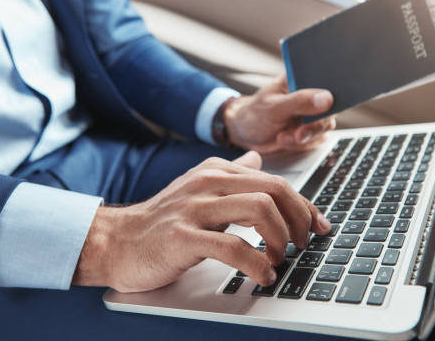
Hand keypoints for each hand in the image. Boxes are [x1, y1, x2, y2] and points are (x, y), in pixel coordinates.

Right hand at [72, 151, 331, 292]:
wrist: (116, 240)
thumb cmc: (161, 220)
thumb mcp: (198, 187)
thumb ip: (230, 173)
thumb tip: (256, 159)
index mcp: (216, 171)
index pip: (274, 181)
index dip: (304, 206)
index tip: (318, 227)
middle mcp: (208, 182)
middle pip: (274, 190)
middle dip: (299, 220)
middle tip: (304, 244)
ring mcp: (195, 208)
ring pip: (259, 210)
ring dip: (281, 239)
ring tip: (282, 259)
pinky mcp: (183, 236)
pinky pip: (233, 247)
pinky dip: (257, 264)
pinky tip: (263, 275)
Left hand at [224, 74, 336, 152]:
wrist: (246, 133)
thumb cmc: (255, 114)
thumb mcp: (274, 107)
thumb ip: (300, 101)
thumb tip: (326, 98)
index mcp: (301, 78)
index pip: (326, 81)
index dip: (331, 94)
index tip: (324, 109)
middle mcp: (309, 94)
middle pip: (330, 107)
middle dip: (314, 126)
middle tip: (298, 135)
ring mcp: (311, 112)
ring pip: (325, 126)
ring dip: (306, 137)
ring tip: (282, 136)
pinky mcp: (310, 129)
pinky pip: (317, 138)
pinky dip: (301, 144)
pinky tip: (284, 139)